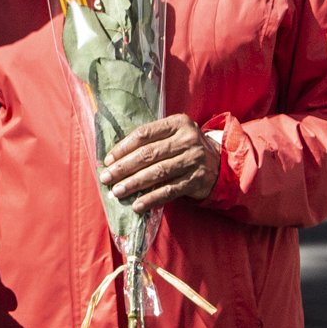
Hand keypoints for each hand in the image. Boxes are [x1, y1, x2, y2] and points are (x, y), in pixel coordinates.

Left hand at [102, 114, 219, 212]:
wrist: (219, 163)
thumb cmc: (185, 148)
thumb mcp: (173, 135)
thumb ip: (151, 140)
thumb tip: (114, 158)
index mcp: (178, 123)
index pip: (145, 134)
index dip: (123, 147)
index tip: (107, 160)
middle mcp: (188, 139)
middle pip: (149, 154)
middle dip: (124, 167)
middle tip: (106, 177)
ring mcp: (194, 160)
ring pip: (158, 173)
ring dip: (134, 184)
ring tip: (117, 191)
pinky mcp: (197, 180)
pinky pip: (169, 191)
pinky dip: (151, 199)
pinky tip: (137, 205)